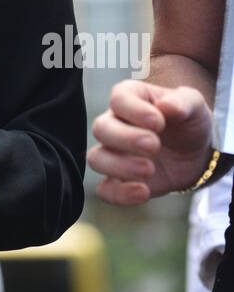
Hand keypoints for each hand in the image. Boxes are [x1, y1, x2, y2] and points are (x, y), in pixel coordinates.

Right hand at [88, 80, 213, 202]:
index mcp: (130, 98)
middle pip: (101, 128)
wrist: (194, 153)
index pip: (118, 99)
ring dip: (120, 166)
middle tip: (154, 145)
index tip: (159, 122)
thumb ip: (181, 101)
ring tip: (150, 170)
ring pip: (96, 158)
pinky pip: (105, 189)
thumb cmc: (188, 121)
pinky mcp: (119, 180)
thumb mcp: (193, 104)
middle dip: (126, 139)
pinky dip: (120, 193)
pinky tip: (144, 191)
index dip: (134, 110)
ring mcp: (113, 153)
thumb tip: (165, 106)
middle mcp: (115, 123)